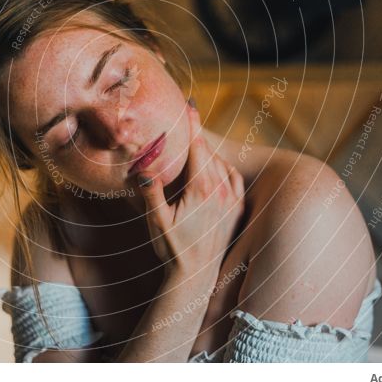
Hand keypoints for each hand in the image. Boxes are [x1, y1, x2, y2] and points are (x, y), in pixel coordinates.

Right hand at [136, 102, 245, 277]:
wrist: (196, 277)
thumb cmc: (172, 250)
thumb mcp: (156, 221)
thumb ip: (151, 192)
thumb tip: (143, 168)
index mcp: (202, 189)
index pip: (199, 147)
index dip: (193, 124)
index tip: (190, 104)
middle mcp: (222, 191)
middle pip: (209, 152)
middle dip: (197, 135)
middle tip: (186, 118)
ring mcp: (233, 201)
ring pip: (222, 164)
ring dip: (209, 151)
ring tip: (195, 143)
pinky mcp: (238, 210)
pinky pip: (234, 178)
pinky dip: (224, 167)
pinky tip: (215, 167)